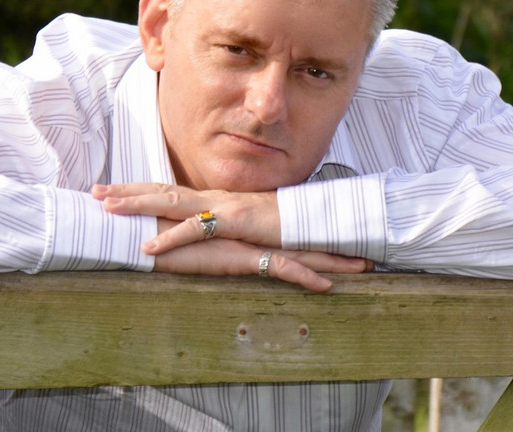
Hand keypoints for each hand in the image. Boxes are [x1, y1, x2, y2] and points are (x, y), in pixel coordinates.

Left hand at [92, 182, 280, 251]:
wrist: (305, 218)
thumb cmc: (273, 222)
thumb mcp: (238, 221)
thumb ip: (215, 222)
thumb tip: (194, 228)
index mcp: (208, 198)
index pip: (166, 189)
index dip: (136, 189)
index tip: (109, 190)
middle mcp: (209, 197)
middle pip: (161, 189)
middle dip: (126, 191)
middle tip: (96, 192)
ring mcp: (220, 205)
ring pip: (171, 202)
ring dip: (139, 204)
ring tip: (109, 208)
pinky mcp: (233, 220)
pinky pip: (197, 231)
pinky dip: (171, 239)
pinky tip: (149, 248)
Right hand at [153, 220, 371, 292]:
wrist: (147, 232)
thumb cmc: (168, 236)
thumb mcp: (196, 237)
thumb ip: (211, 235)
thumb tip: (221, 240)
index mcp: (244, 225)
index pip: (284, 228)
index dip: (310, 233)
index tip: (335, 237)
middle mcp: (252, 230)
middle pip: (300, 235)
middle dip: (334, 243)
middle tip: (365, 249)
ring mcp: (249, 240)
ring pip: (299, 249)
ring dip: (332, 259)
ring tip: (363, 266)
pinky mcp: (239, 255)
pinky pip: (278, 268)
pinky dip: (304, 277)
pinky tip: (326, 287)